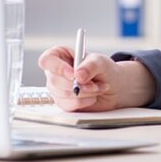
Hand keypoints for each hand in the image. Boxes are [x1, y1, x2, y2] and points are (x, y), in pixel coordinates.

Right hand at [37, 46, 156, 112]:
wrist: (114, 87)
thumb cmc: (105, 70)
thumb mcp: (100, 62)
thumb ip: (90, 66)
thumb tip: (78, 75)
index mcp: (60, 55)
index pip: (46, 61)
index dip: (57, 68)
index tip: (73, 74)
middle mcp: (56, 72)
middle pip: (53, 80)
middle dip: (77, 84)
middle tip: (93, 84)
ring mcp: (58, 89)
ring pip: (61, 94)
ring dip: (83, 93)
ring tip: (97, 88)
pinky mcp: (64, 102)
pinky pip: (67, 105)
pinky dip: (83, 102)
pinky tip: (93, 97)